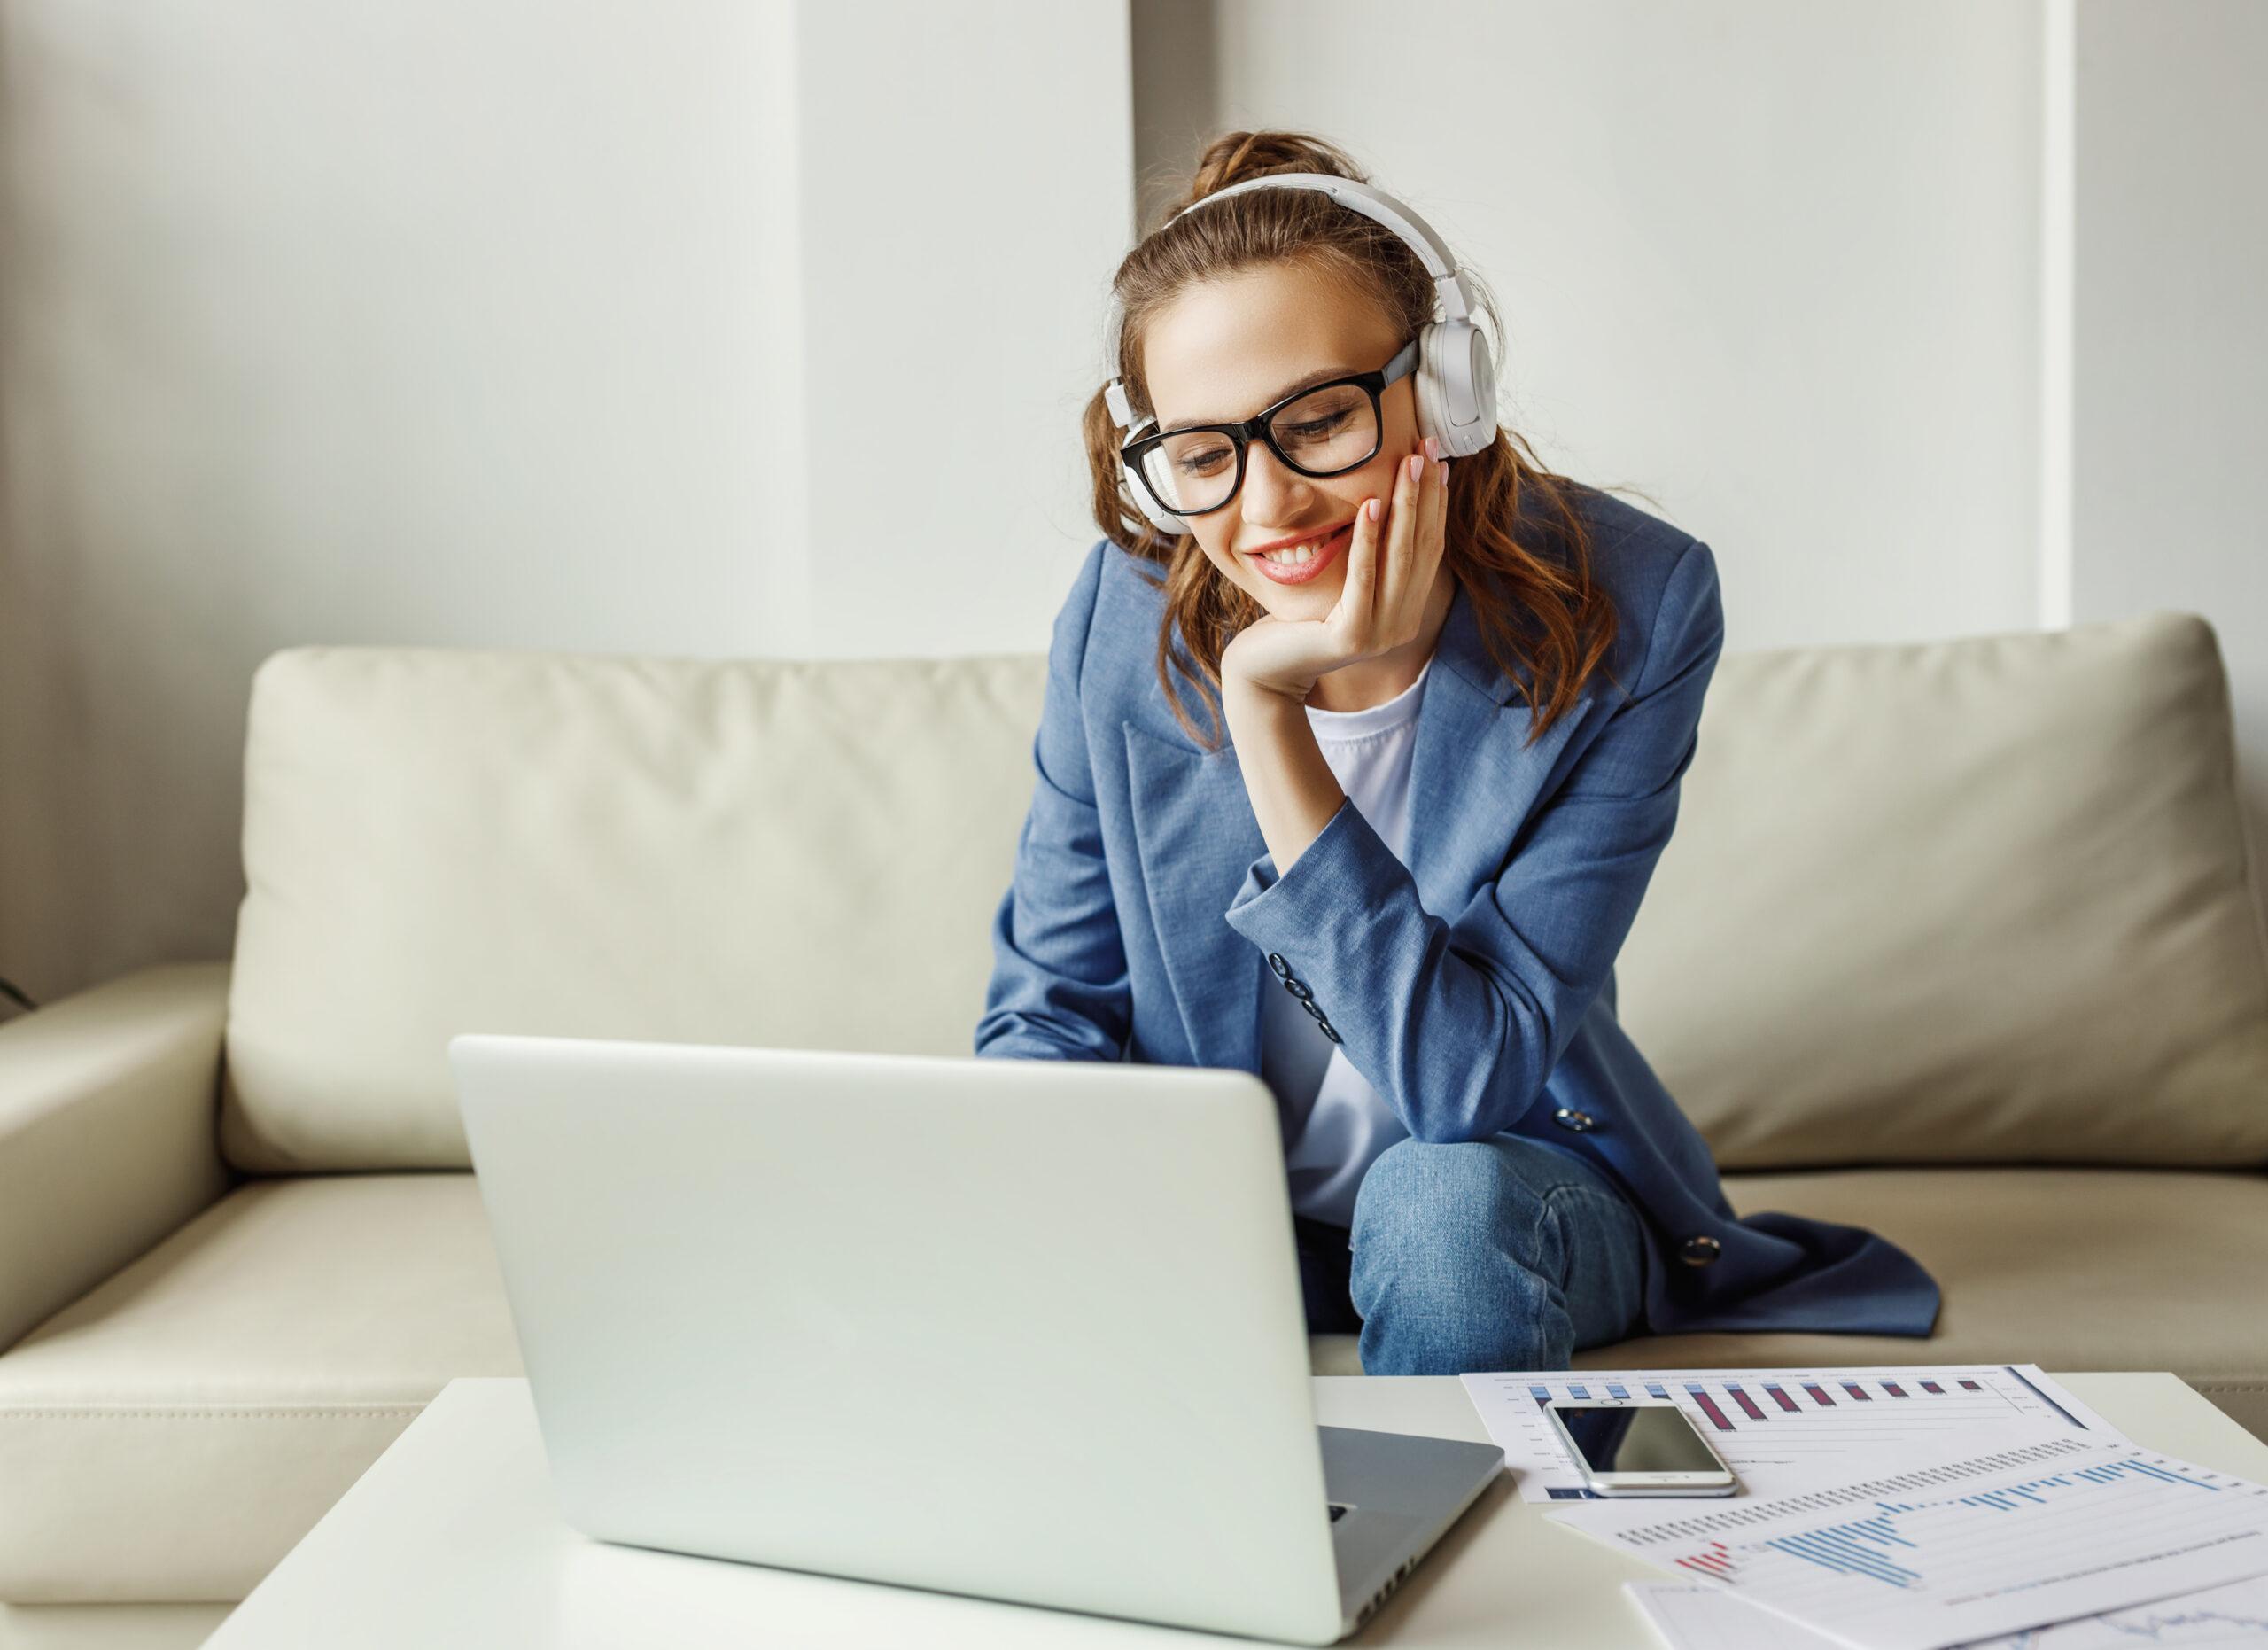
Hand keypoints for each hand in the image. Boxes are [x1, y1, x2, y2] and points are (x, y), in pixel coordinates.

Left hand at [1220, 435, 1450, 702]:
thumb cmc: (1298, 621)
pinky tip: (1370, 504)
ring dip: (1406, 506)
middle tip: (1429, 449)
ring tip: (1408, 465)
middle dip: (1426, 493)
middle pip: (1422, 547)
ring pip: (1400, 559)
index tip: (1439, 461)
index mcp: (1406, 610)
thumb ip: (1369, 559)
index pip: (1431, 547)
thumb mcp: (1342, 585)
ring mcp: (1381, 635)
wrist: (1265, 671)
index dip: (1436, 503)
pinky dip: (1367, 540)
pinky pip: (1363, 578)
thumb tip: (1382, 502)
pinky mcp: (1352, 637)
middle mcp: (1402, 624)